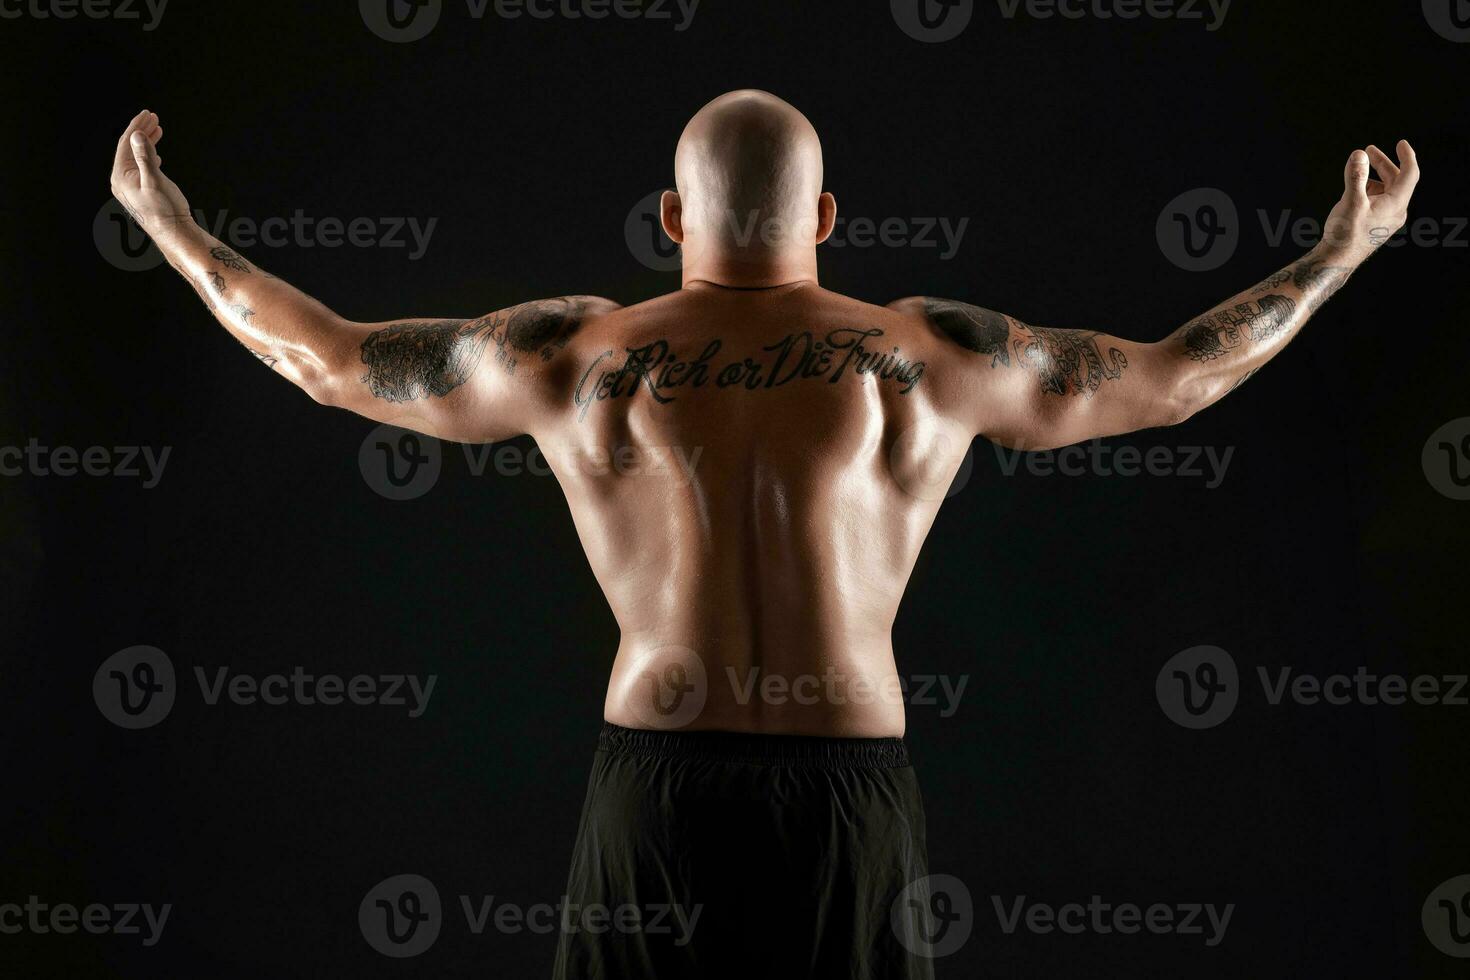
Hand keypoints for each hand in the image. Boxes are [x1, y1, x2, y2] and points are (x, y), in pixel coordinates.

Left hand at [109, 110, 192, 239]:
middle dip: (141, 131)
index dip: (137, 127)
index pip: (126, 144)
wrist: (174, 233)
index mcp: (120, 176)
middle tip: (153, 117)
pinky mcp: (141, 191)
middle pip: (129, 148)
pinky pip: (141, 167)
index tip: (148, 114)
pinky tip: (157, 154)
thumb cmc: (166, 209)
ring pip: (136, 157)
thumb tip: (137, 135)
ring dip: (147, 142)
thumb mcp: (155, 181)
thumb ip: (145, 157)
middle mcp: (121, 180)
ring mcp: (130, 186)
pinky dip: (150, 156)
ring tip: (157, 129)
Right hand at [1320, 140, 1419, 263]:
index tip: (1400, 143)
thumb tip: (1359, 154)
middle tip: (1369, 151)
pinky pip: (1378, 201)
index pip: (1409, 174)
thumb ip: (1356, 176)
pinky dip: (1370, 190)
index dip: (1406, 156)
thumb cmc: (1345, 234)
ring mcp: (1386, 219)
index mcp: (1395, 204)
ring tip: (1359, 170)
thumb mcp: (1350, 202)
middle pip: (1396, 180)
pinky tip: (1356, 190)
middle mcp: (1395, 212)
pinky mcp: (1376, 225)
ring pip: (1386, 191)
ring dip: (1375, 176)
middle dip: (1383, 164)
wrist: (1337, 261)